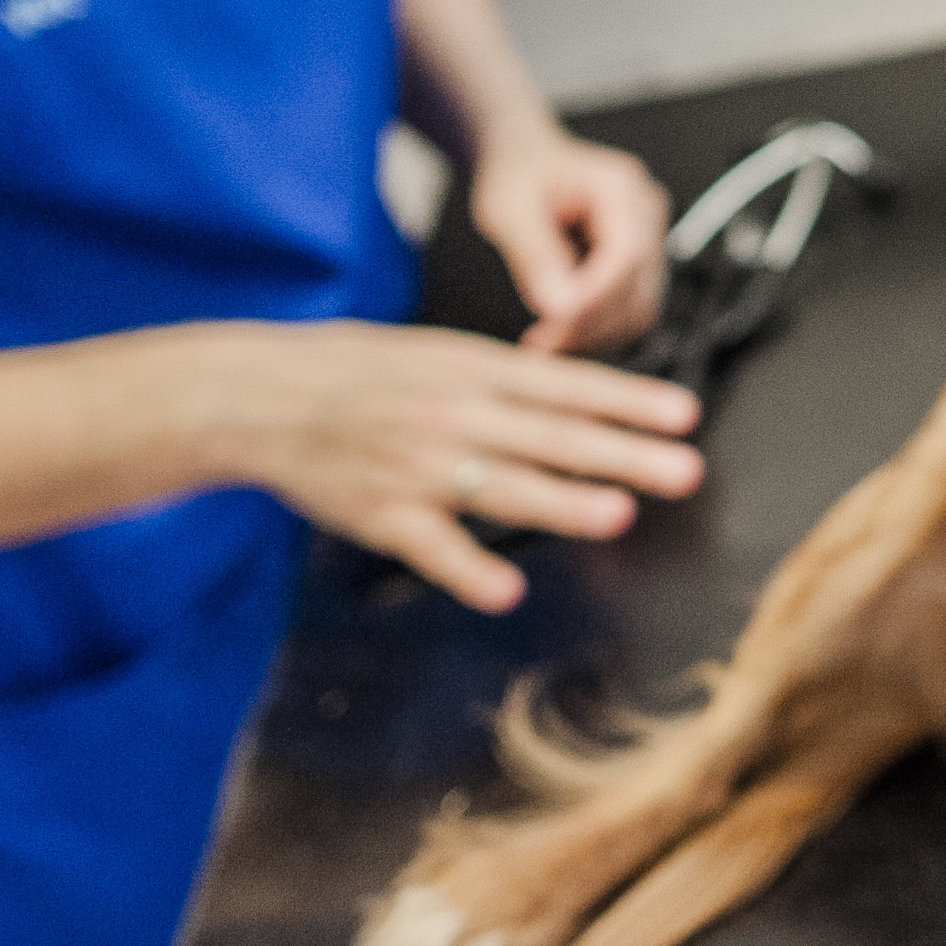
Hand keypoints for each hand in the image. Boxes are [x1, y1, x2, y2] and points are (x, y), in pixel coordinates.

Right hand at [214, 322, 701, 609]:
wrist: (261, 395)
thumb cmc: (358, 372)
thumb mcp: (438, 354)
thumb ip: (508, 380)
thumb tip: (583, 397)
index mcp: (472, 370)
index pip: (568, 386)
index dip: (629, 402)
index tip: (684, 416)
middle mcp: (452, 415)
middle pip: (551, 437)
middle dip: (623, 454)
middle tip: (683, 470)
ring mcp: (418, 466)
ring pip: (502, 487)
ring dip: (562, 501)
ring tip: (617, 514)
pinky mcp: (382, 514)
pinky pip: (433, 546)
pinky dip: (468, 570)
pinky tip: (506, 591)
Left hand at [472, 128, 671, 355]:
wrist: (526, 163)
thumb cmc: (518, 174)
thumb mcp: (509, 208)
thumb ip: (535, 254)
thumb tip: (559, 306)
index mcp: (620, 188)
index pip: (627, 255)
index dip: (595, 297)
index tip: (555, 321)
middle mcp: (645, 215)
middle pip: (638, 290)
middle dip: (590, 324)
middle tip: (541, 343)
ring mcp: (648, 242)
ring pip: (638, 310)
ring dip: (594, 335)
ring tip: (545, 341)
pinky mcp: (638, 267)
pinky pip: (628, 312)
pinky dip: (596, 330)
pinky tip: (560, 331)